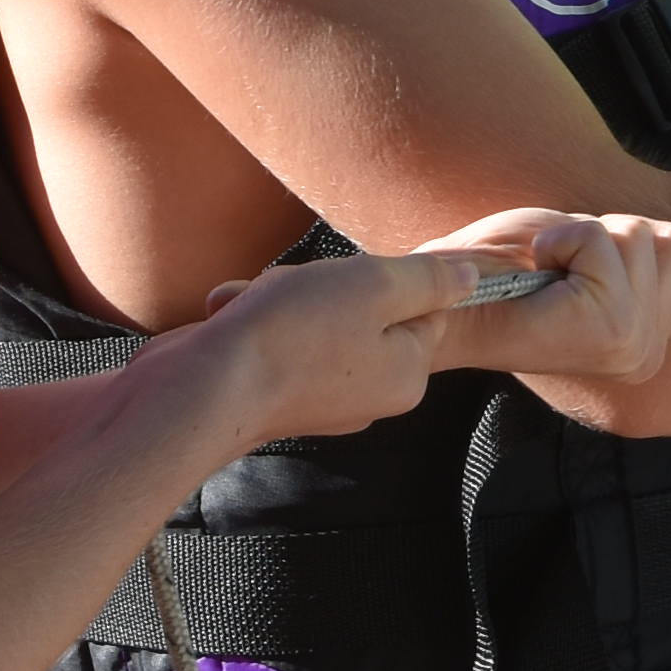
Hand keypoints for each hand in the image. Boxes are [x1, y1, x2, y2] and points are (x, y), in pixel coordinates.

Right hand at [167, 242, 484, 449]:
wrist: (199, 390)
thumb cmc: (290, 337)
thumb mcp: (375, 287)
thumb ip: (428, 280)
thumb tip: (470, 277)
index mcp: (405, 373)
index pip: (422, 305)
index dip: (383, 276)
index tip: (350, 277)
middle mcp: (366, 391)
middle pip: (363, 305)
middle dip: (323, 284)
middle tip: (301, 292)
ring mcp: (316, 394)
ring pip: (311, 312)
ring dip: (279, 294)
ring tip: (258, 308)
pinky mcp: (269, 390)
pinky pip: (271, 333)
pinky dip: (249, 317)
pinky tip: (232, 322)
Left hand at [430, 205, 670, 424]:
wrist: (447, 305)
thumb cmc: (508, 279)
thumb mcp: (598, 258)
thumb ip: (661, 261)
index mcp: (649, 343)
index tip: (608, 256)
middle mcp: (648, 352)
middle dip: (618, 233)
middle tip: (565, 265)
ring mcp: (633, 344)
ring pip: (641, 238)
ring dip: (586, 235)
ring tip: (549, 269)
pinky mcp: (608, 327)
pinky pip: (604, 242)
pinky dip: (564, 238)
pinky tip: (538, 270)